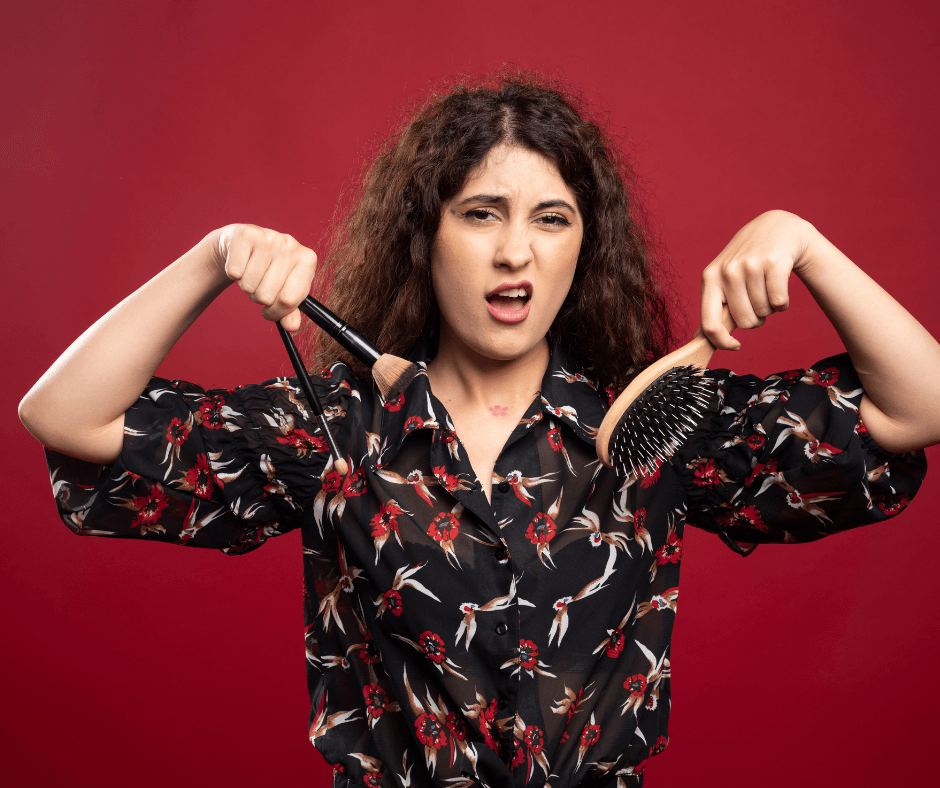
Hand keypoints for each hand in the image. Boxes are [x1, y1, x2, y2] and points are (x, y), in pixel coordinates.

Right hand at [213, 223, 316, 332]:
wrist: (245, 245)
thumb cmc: (270, 271)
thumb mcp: (285, 291)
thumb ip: (290, 312)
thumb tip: (292, 327)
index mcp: (307, 260)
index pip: (289, 300)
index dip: (276, 313)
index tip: (271, 311)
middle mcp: (291, 245)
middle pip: (267, 295)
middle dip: (260, 298)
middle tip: (261, 285)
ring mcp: (269, 237)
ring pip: (249, 284)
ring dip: (247, 286)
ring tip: (252, 273)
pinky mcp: (245, 234)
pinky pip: (234, 272)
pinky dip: (234, 274)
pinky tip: (242, 263)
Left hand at [700, 210, 814, 349]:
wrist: (776, 228)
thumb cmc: (747, 261)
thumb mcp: (723, 278)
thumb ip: (714, 307)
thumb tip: (698, 340)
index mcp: (710, 279)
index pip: (710, 324)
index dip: (722, 342)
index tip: (735, 346)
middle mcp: (727, 271)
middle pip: (745, 322)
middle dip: (755, 319)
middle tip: (757, 300)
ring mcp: (750, 265)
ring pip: (764, 313)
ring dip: (769, 308)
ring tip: (767, 288)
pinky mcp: (774, 262)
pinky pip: (780, 302)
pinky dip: (783, 303)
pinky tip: (779, 287)